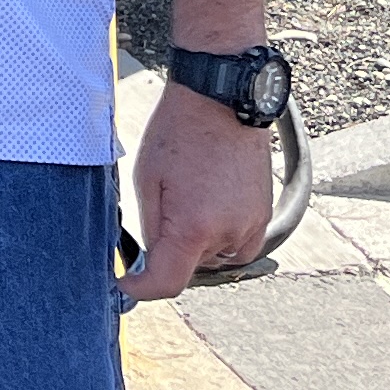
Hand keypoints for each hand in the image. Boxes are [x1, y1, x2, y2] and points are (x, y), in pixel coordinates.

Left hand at [120, 74, 275, 302]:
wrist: (222, 100)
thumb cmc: (179, 132)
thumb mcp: (146, 180)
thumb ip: (150, 228)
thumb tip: (151, 258)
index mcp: (193, 228)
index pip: (166, 283)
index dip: (141, 289)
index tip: (126, 283)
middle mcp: (228, 235)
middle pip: (189, 267)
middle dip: (169, 250)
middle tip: (161, 208)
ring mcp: (250, 228)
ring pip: (212, 257)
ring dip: (195, 242)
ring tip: (188, 196)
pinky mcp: (263, 218)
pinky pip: (235, 244)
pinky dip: (218, 234)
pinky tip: (207, 200)